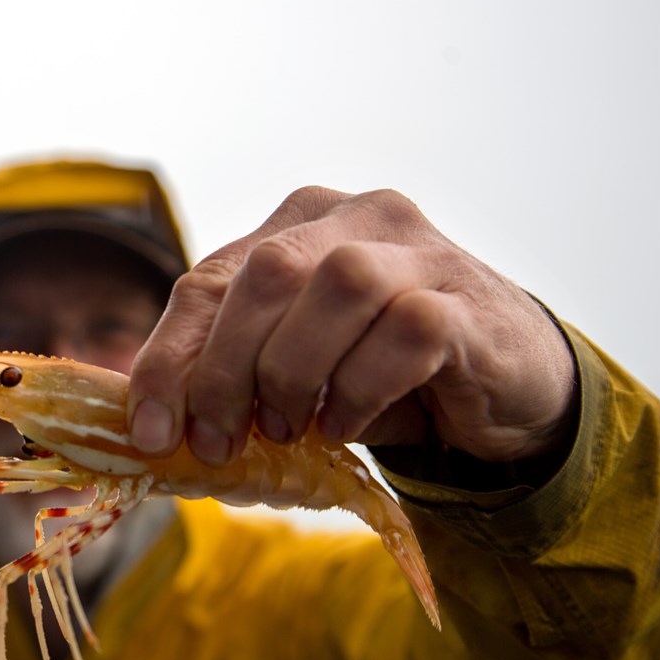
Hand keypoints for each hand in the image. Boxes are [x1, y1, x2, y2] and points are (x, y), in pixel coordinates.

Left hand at [126, 186, 577, 466]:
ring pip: (336, 286)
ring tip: (288, 427)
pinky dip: (362, 386)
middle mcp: (356, 217)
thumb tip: (156, 426)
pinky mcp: (466, 298)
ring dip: (294, 370)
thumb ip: (236, 373)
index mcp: (298, 225)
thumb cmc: (386, 373)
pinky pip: (405, 329)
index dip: (170, 359)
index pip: (209, 279)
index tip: (152, 433)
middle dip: (225, 370)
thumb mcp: (298, 367)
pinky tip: (346, 424)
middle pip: (266, 274)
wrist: (508, 384)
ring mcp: (419, 250)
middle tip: (219, 441)